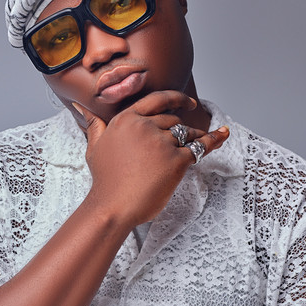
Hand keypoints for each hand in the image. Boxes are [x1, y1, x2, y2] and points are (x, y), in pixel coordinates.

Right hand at [74, 91, 228, 226]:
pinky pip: (200, 147)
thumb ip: (95, 125)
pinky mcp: (176, 160)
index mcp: (127, 119)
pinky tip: (224, 134)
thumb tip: (81, 107)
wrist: (113, 206)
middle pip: (173, 121)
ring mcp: (161, 142)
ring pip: (187, 134)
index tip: (189, 103)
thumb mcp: (95, 147)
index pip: (157, 101)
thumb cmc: (105, 180)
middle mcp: (145, 126)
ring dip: (197, 138)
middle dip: (183, 131)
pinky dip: (214, 141)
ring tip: (204, 142)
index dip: (176, 99)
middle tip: (189, 140)